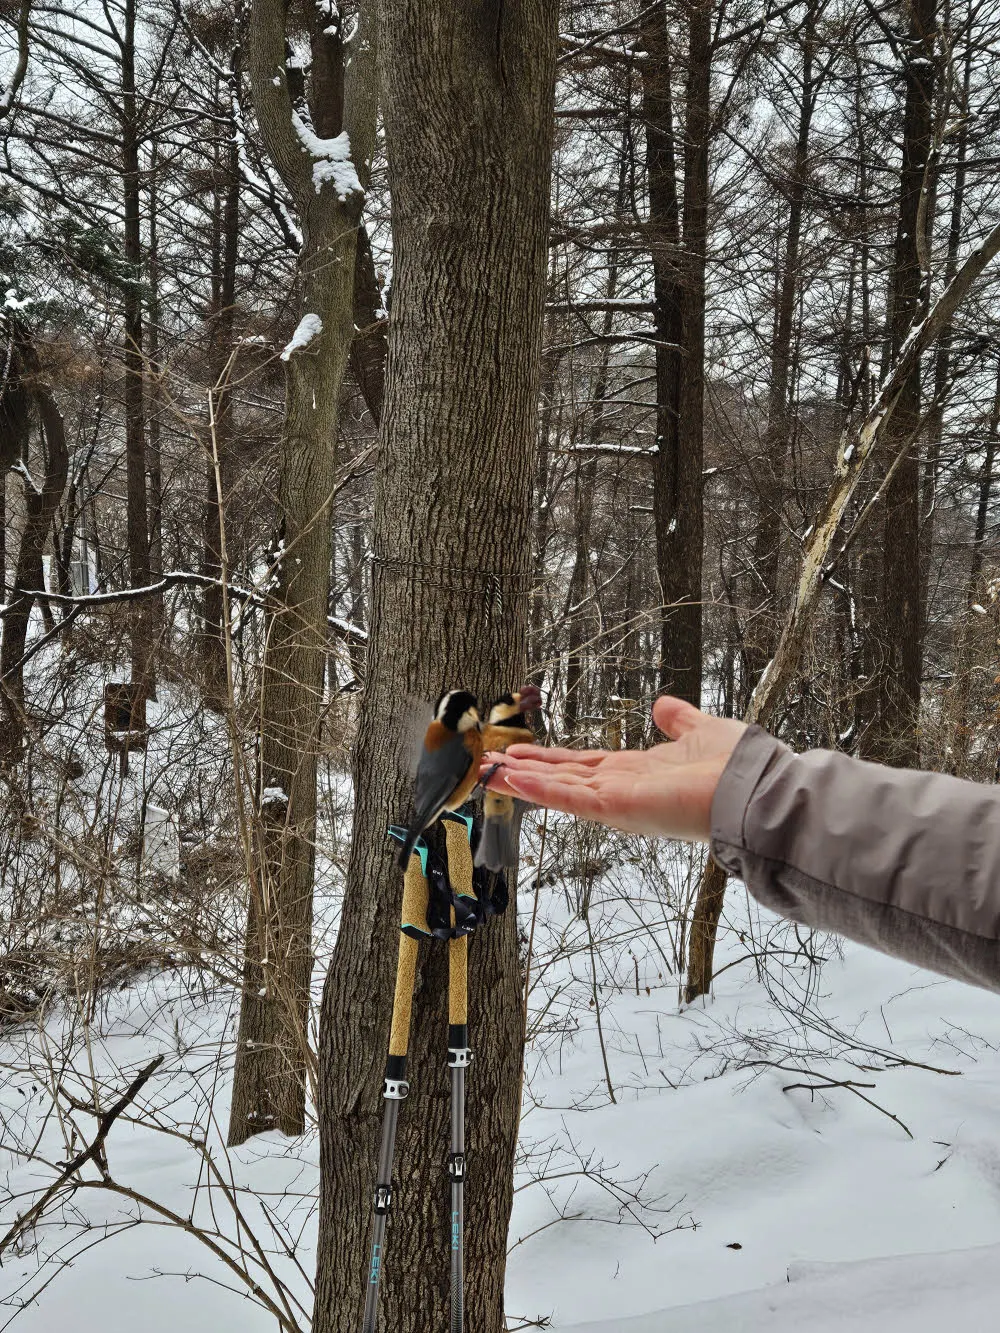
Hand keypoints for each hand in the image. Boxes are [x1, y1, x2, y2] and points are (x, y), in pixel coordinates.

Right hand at [480, 696, 746, 842]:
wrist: (753, 789)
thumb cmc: (735, 766)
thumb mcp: (699, 730)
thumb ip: (678, 721)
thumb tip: (663, 705)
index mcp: (637, 773)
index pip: (584, 766)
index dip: (552, 759)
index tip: (522, 752)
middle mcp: (622, 790)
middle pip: (562, 779)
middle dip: (526, 772)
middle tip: (489, 765)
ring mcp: (617, 802)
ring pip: (558, 789)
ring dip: (522, 781)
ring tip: (487, 773)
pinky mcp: (617, 807)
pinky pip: (569, 797)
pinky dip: (539, 790)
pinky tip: (512, 780)